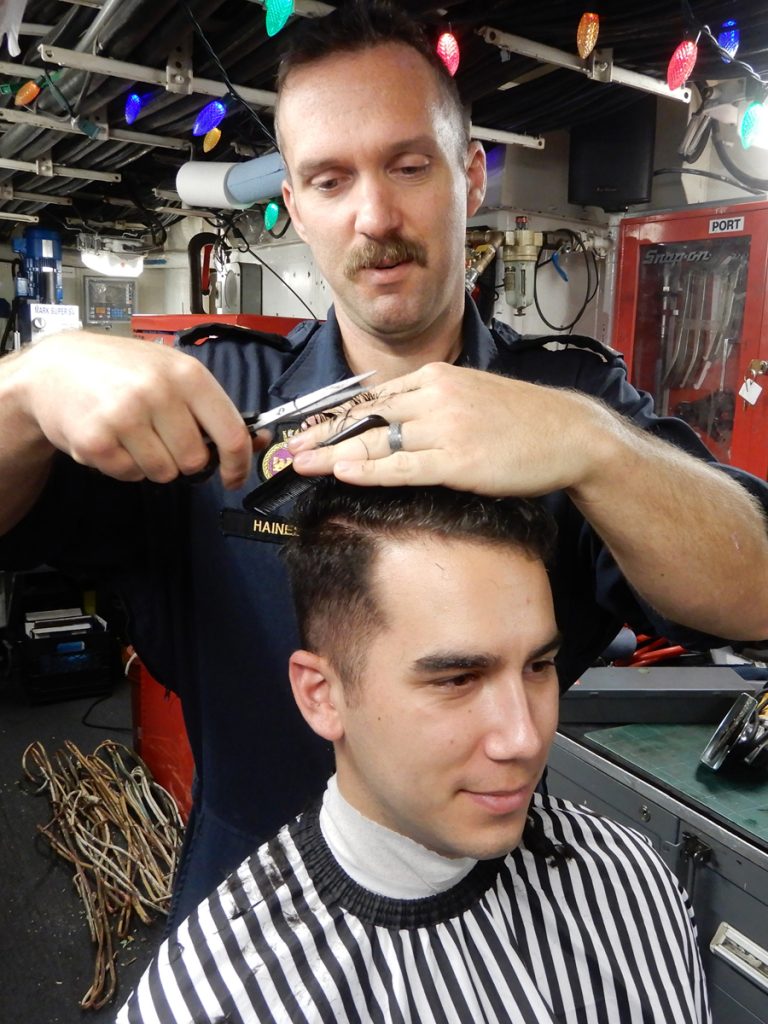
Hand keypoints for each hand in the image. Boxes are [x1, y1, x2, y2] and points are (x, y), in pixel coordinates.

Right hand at [14, 331, 257, 489]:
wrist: (55, 367)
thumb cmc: (123, 370)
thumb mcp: (173, 373)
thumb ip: (214, 409)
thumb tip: (258, 441)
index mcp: (187, 375)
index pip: (232, 434)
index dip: (239, 464)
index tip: (235, 477)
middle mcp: (158, 393)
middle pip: (195, 461)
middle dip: (183, 459)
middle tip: (163, 437)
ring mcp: (124, 417)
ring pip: (163, 473)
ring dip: (152, 463)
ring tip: (134, 434)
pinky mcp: (95, 441)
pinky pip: (129, 475)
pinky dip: (124, 466)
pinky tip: (113, 438)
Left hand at [288, 362, 618, 496]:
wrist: (569, 434)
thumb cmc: (523, 420)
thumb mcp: (472, 394)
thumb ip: (432, 402)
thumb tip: (396, 420)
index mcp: (436, 377)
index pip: (371, 396)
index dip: (333, 414)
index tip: (305, 428)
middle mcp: (436, 397)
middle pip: (365, 415)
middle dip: (322, 434)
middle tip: (288, 449)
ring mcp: (446, 428)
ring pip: (378, 440)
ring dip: (334, 453)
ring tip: (301, 464)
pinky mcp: (458, 461)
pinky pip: (404, 466)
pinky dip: (371, 470)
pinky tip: (344, 472)